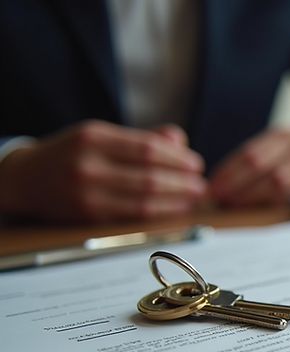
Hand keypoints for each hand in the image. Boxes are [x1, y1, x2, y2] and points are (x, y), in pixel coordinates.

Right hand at [0, 120, 205, 221]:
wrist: (25, 178)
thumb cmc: (71, 154)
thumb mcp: (100, 135)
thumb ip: (141, 137)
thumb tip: (179, 140)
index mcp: (94, 136)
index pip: (147, 147)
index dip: (177, 158)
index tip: (195, 163)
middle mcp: (89, 163)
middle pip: (149, 175)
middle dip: (183, 181)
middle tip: (201, 184)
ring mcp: (87, 191)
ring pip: (144, 199)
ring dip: (176, 200)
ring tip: (194, 197)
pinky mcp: (88, 214)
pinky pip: (132, 215)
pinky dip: (159, 212)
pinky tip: (174, 209)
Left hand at [209, 128, 289, 206]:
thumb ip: (264, 162)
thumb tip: (224, 186)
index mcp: (287, 135)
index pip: (250, 154)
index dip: (228, 173)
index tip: (212, 189)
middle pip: (261, 167)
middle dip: (236, 186)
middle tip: (220, 202)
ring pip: (279, 182)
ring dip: (255, 197)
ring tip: (238, 207)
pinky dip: (280, 204)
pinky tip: (267, 211)